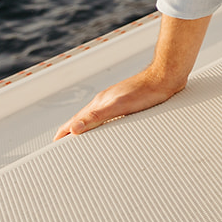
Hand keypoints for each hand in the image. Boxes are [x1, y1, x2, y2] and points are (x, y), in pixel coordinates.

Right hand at [52, 64, 185, 138]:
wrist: (166, 77)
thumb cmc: (146, 91)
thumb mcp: (119, 106)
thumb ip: (97, 117)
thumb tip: (74, 129)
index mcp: (99, 104)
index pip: (75, 121)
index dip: (64, 132)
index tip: (55, 144)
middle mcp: (105, 102)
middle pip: (83, 119)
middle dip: (73, 132)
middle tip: (65, 145)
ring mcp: (116, 101)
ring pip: (96, 118)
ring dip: (88, 129)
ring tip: (84, 140)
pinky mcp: (128, 103)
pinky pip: (110, 117)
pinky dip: (103, 126)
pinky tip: (111, 129)